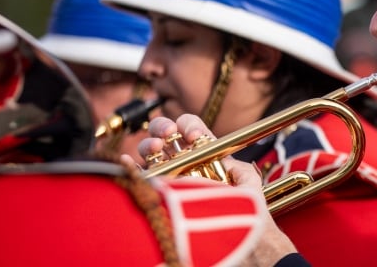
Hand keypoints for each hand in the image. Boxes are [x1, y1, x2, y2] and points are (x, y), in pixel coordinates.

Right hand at [139, 114, 298, 266]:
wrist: (243, 250)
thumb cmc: (248, 219)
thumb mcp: (248, 185)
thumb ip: (239, 165)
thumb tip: (227, 156)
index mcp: (206, 159)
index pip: (192, 132)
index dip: (190, 126)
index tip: (195, 137)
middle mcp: (186, 168)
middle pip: (166, 137)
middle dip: (163, 128)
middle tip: (170, 135)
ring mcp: (171, 182)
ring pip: (151, 155)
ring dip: (150, 145)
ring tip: (157, 149)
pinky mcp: (160, 198)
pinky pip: (139, 181)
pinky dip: (130, 168)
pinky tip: (128, 160)